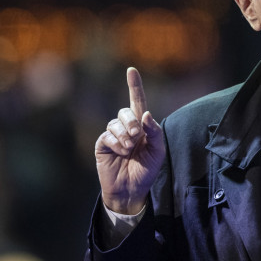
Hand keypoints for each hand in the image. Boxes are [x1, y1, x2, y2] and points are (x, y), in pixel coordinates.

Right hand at [95, 68, 164, 214]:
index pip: (137, 101)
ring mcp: (113, 135)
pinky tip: (120, 153)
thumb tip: (145, 114)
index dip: (134, 86)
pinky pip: (108, 135)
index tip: (131, 70)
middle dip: (132, 123)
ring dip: (124, 136)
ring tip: (129, 150)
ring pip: (115, 123)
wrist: (131, 190)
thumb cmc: (146, 170)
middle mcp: (127, 127)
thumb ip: (154, 131)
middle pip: (126, 111)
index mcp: (142, 126)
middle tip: (136, 137)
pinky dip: (116, 143)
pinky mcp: (103, 144)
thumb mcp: (157, 151)